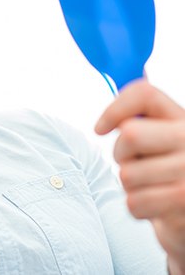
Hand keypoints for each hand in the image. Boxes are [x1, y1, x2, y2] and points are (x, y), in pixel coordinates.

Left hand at [95, 79, 184, 274]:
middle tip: (136, 162)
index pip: (143, 93)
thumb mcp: (164, 134)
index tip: (100, 128)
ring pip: (127, 174)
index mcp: (183, 119)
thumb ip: (145, 112)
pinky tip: (157, 205)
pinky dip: (139, 208)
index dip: (114, 108)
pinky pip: (135, 203)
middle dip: (121, 153)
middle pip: (130, 134)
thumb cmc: (172, 169)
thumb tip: (130, 71)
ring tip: (151, 185)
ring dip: (131, 184)